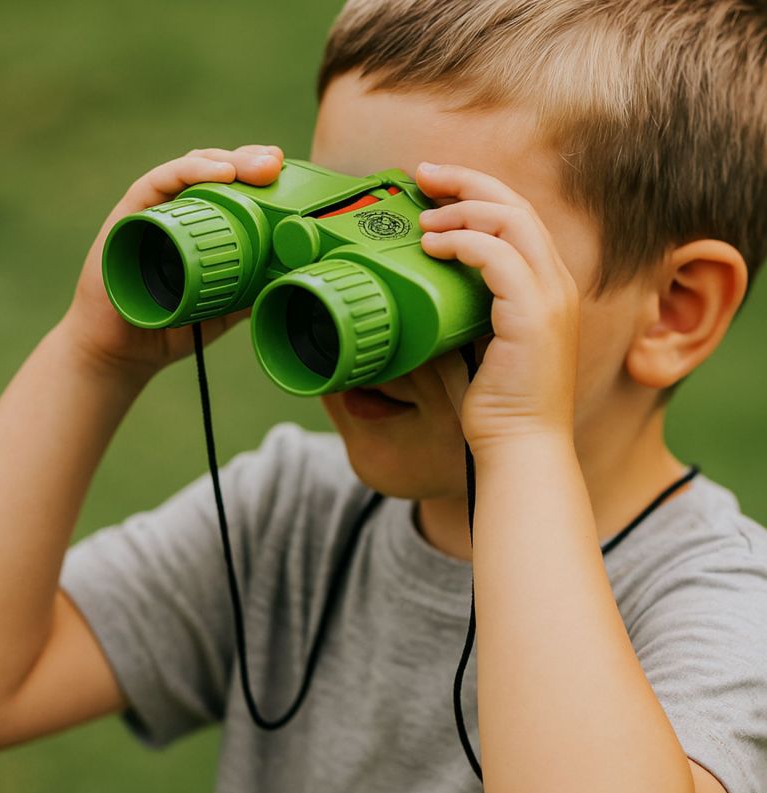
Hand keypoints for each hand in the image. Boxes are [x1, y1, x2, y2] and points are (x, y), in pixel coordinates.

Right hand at [60, 145, 283, 381]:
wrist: (126, 352)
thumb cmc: (171, 325)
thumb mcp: (225, 305)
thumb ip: (252, 289)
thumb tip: (294, 278)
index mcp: (198, 224)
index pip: (230, 184)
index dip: (257, 172)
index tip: (286, 169)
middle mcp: (174, 210)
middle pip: (213, 168)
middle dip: (248, 159)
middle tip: (277, 163)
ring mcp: (150, 210)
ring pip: (189, 168)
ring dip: (226, 159)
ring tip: (258, 165)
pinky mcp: (127, 216)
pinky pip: (156, 184)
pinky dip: (188, 172)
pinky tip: (219, 172)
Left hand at [415, 162, 579, 454]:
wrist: (519, 446)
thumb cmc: (494, 404)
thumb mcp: (470, 345)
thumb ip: (453, 311)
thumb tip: (410, 287)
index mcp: (544, 287)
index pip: (516, 218)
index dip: (476, 193)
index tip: (432, 188)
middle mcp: (555, 284)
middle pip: (516, 205)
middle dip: (467, 181)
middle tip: (423, 174)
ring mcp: (550, 297)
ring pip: (511, 220)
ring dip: (461, 210)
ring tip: (423, 220)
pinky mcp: (535, 315)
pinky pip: (499, 257)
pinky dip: (463, 243)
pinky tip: (432, 246)